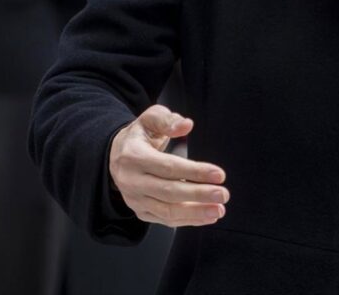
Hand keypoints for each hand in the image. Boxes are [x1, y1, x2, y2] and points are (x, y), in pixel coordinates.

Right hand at [108, 105, 228, 226]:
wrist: (115, 155)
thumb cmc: (139, 136)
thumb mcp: (150, 119)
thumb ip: (167, 120)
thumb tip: (186, 125)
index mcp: (134, 156)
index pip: (168, 167)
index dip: (195, 172)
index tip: (219, 175)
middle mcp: (132, 181)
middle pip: (169, 192)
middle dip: (199, 195)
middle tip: (223, 194)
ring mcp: (135, 199)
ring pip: (167, 211)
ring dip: (195, 212)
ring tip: (219, 210)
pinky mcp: (141, 211)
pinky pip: (165, 220)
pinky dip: (187, 220)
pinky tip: (206, 216)